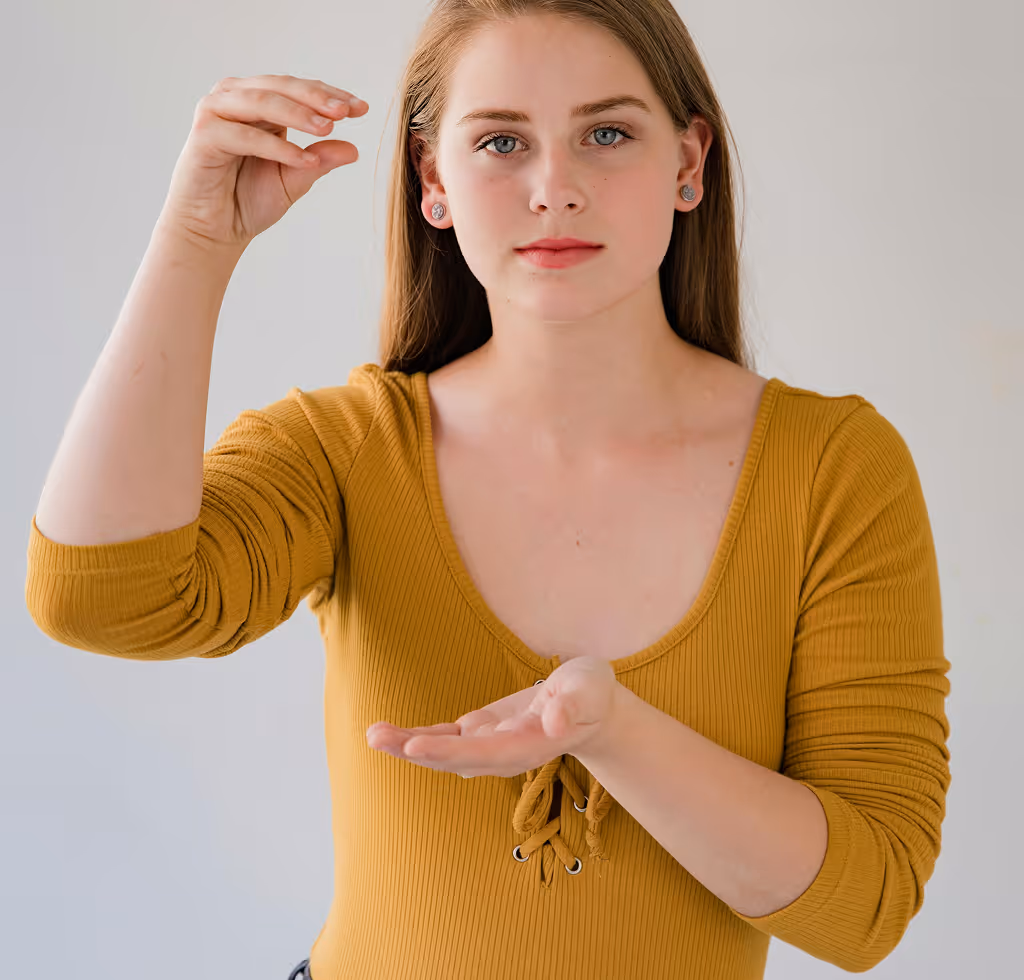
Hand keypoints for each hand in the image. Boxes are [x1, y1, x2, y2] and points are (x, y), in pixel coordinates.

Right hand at [157, 73, 367, 250]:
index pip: (298, 90)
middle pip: (280, 87)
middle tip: (346, 111)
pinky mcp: (204, 136)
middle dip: (315, 98)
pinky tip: (304, 161)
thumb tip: (353, 149)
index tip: (362, 108)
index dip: (329, 95)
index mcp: (258, 103)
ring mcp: (216, 113)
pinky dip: (277, 148)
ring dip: (297, 114)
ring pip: (261, 103)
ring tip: (327, 129)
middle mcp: (235, 99)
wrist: (214, 231)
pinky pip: (246, 136)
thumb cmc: (248, 202)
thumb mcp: (294, 179)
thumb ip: (320, 161)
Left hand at [366, 656, 620, 777]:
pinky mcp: (482, 732)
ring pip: (445, 751)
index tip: (414, 745)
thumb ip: (574, 705)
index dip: (449, 751)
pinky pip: (446, 738)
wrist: (592, 706)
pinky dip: (420, 735)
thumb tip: (557, 722)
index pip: (485, 753)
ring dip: (408, 745)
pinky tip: (391, 733)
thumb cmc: (592, 694)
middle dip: (415, 750)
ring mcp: (490, 744)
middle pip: (455, 759)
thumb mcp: (591, 691)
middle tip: (377, 737)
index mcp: (530, 744)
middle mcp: (505, 752)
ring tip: (374, 733)